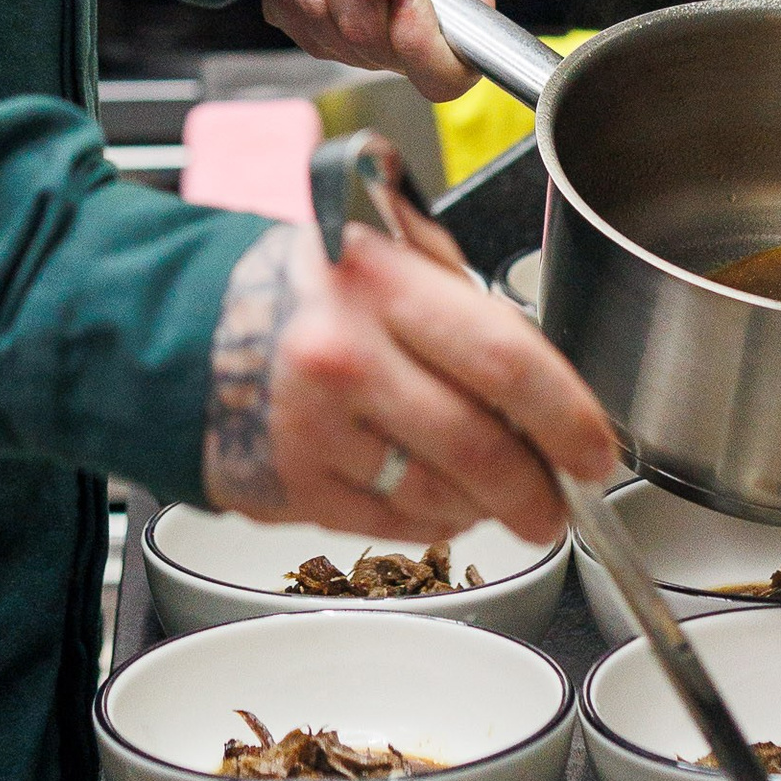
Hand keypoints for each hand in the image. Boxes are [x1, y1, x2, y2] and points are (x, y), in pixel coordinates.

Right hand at [202, 217, 616, 546]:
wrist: (186, 332)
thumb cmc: (302, 291)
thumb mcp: (384, 252)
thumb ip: (462, 296)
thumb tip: (548, 374)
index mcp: (380, 283)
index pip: (503, 359)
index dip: (565, 416)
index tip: (594, 450)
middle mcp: (345, 355)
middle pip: (478, 447)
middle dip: (535, 490)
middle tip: (556, 504)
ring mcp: (315, 428)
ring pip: (440, 499)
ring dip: (482, 508)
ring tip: (489, 493)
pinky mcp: (294, 485)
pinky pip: (393, 527)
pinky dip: (430, 524)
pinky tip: (432, 499)